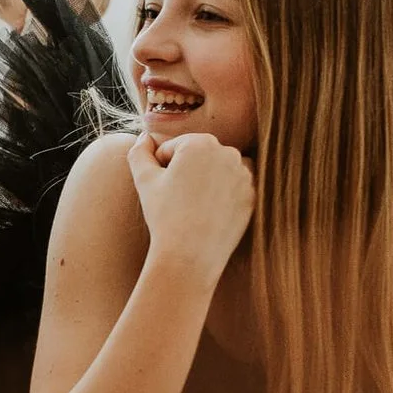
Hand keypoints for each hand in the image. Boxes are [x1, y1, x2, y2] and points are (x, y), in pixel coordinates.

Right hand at [126, 131, 251, 278]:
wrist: (190, 256)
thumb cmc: (164, 216)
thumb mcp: (143, 179)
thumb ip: (139, 151)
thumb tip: (144, 136)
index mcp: (200, 142)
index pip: (175, 149)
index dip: (162, 169)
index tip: (163, 190)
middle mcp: (227, 152)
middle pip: (199, 156)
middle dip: (187, 172)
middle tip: (178, 200)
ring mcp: (245, 174)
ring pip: (218, 169)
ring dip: (207, 180)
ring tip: (195, 206)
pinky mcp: (253, 195)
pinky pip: (234, 187)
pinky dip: (223, 195)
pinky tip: (211, 213)